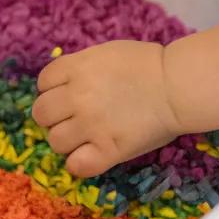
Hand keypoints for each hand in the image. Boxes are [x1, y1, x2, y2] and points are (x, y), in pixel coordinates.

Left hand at [32, 41, 180, 176]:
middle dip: (55, 116)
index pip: (43, 82)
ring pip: (55, 141)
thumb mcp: (106, 53)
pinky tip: (91, 155)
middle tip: (74, 118)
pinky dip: (79, 163)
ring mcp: (90, 124)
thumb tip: (63, 84)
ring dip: (67, 140)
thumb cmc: (148, 65)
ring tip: (86, 137)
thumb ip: (81, 67)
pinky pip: (76, 165)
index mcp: (77, 68)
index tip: (68, 94)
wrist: (177, 86)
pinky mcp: (107, 149)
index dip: (54, 89)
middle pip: (42, 113)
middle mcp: (77, 96)